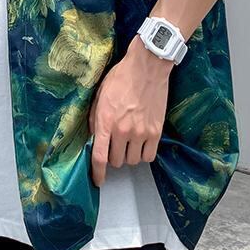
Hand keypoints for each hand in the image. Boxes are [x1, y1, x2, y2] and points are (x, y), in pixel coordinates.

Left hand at [88, 34, 172, 185]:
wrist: (147, 68)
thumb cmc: (121, 78)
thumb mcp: (99, 96)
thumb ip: (95, 120)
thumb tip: (94, 138)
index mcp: (105, 121)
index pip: (99, 157)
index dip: (98, 173)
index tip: (98, 181)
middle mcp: (123, 131)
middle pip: (117, 161)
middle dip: (114, 156)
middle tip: (115, 145)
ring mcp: (141, 132)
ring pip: (133, 161)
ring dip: (129, 155)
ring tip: (129, 141)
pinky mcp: (156, 132)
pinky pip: (149, 156)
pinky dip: (144, 154)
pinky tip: (141, 143)